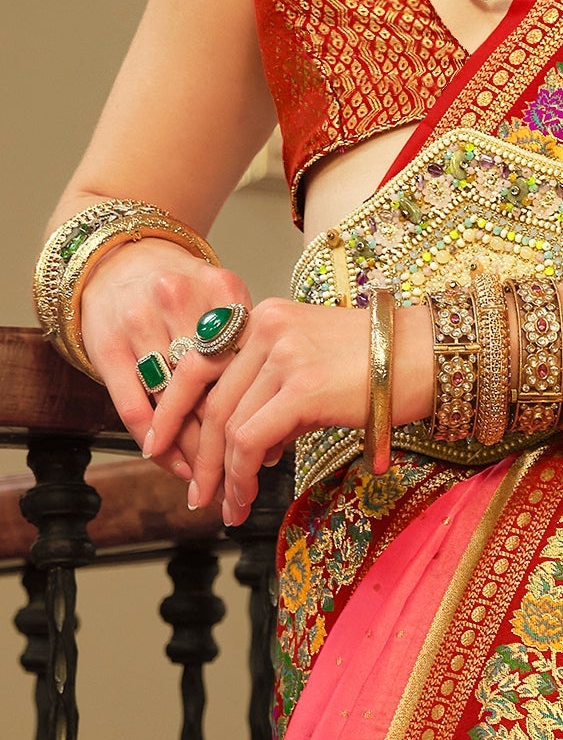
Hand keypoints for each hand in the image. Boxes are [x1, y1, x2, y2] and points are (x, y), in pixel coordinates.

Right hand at [78, 238, 251, 482]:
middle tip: (237, 480)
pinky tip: (168, 461)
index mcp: (222, 288)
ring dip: (190, 448)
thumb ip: (247, 349)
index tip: (266, 451)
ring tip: (206, 481)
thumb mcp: (223, 303)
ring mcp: (141, 321)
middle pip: (211, 384)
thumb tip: (278, 425)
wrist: (120, 258)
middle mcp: (181, 300)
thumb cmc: (183, 293)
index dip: (258, 411)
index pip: (247, 361)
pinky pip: (134, 404)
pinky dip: (153, 439)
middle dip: (225, 439)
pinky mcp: (107, 344)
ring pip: (174, 401)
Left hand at [151, 298, 424, 522]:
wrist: (430, 356)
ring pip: (227, 426)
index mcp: (265, 316)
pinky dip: (241, 475)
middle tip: (196, 493)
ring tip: (227, 506)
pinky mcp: (301, 387)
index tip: (160, 442)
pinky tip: (246, 496)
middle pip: (209, 399)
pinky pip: (251, 440)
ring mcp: (283, 354)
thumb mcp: (314, 360)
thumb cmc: (382, 364)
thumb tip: (247, 445)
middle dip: (197, 454)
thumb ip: (274, 388)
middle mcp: (266, 327)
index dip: (173, 407)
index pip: (198, 361)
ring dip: (222, 475)